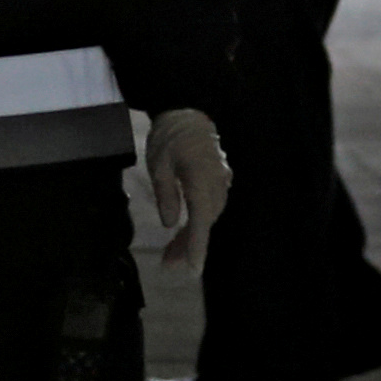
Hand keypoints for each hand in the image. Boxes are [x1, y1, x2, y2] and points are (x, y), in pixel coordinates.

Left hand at [146, 107, 232, 271]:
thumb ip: (166, 195)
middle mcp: (217, 184)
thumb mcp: (158, 165)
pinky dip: (198, 221)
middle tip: (169, 265)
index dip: (197, 246)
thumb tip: (171, 224)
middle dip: (190, 246)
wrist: (188, 112)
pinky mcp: (219, 179)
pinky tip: (184, 231)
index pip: (201, 220)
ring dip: (193, 236)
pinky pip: (210, 206)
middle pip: (205, 222)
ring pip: (209, 216)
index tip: (194, 269)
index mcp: (201, 180)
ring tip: (172, 254)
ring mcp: (221, 181)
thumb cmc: (169, 137)